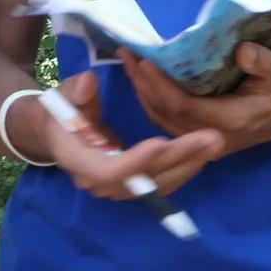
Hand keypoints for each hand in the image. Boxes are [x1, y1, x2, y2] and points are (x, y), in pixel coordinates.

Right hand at [29, 68, 220, 199]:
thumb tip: (88, 82)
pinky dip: (184, 169)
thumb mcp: (63, 95)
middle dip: (178, 157)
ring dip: (188, 165)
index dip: (135, 161)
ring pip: (157, 185)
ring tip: (214, 142)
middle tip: (210, 137)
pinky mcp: (132, 185)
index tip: (160, 142)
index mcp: (78, 161)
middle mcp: (99, 182)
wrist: (57, 134)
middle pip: (142, 179)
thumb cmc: (60, 112)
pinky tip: (204, 152)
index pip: (108, 171)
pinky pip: (161, 183)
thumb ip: (77, 91)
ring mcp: (117, 188)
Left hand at [122, 43, 270, 155]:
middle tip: (126, 55)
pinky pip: (172, 123)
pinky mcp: (207, 138)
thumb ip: (263, 62)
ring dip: (145, 93)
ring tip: (131, 64)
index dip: (157, 83)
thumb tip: (242, 51)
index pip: (181, 105)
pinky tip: (148, 82)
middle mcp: (214, 136)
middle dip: (142, 85)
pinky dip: (156, 102)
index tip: (142, 58)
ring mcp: (209, 141)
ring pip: (164, 121)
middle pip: (165, 114)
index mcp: (231, 120)